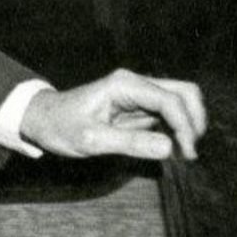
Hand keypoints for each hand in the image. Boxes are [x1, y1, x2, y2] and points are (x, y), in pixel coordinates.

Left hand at [19, 70, 205, 161]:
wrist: (42, 119)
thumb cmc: (61, 127)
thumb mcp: (92, 140)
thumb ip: (130, 143)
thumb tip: (170, 148)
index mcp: (125, 85)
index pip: (170, 100)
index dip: (185, 126)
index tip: (188, 154)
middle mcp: (135, 83)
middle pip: (184, 92)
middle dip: (194, 120)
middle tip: (190, 153)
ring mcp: (139, 92)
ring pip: (180, 100)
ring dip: (189, 124)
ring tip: (184, 154)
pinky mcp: (139, 105)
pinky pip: (169, 112)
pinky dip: (178, 128)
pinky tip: (173, 149)